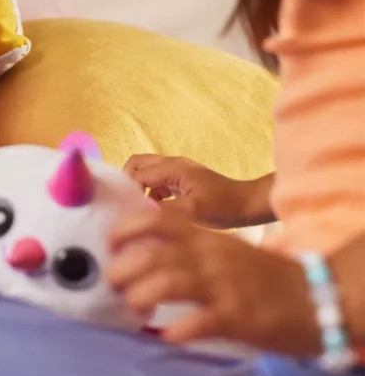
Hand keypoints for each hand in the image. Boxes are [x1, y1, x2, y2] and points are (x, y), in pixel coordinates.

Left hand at [107, 208, 319, 355]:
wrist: (314, 298)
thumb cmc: (259, 275)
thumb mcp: (221, 248)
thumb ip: (186, 246)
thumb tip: (139, 251)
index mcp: (204, 237)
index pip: (154, 219)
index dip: (123, 230)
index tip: (109, 247)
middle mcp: (208, 256)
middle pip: (149, 255)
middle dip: (121, 270)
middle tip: (115, 285)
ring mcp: (221, 286)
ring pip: (165, 284)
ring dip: (140, 296)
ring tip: (136, 307)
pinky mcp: (236, 317)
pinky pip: (196, 322)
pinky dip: (175, 330)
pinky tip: (168, 334)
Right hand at [124, 155, 274, 228]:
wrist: (248, 204)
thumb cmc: (224, 206)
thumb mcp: (194, 211)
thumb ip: (165, 209)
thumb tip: (140, 212)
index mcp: (173, 168)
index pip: (137, 173)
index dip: (128, 190)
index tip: (126, 209)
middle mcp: (172, 164)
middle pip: (136, 163)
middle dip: (127, 181)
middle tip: (128, 204)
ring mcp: (177, 170)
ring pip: (145, 171)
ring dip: (139, 187)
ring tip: (140, 209)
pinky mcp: (181, 179)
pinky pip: (156, 181)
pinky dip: (150, 192)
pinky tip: (156, 209)